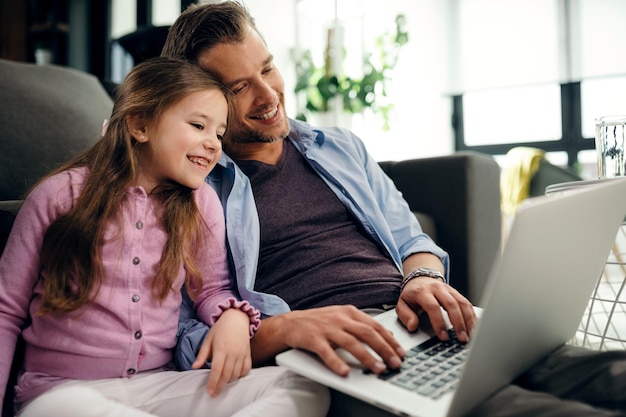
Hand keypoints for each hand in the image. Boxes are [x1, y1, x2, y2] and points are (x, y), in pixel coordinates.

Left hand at [192, 308, 251, 396]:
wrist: (237, 318)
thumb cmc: (220, 329)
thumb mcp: (208, 339)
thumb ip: (202, 354)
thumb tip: (194, 367)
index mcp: (221, 348)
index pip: (217, 369)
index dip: (213, 382)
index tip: (209, 392)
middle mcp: (233, 352)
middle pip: (227, 374)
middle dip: (220, 386)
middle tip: (214, 394)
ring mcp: (242, 353)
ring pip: (237, 373)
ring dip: (229, 381)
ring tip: (222, 385)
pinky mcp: (248, 353)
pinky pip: (246, 368)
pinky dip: (241, 375)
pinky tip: (234, 377)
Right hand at [274, 305, 404, 375]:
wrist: (291, 323)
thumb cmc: (319, 322)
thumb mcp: (343, 317)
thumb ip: (363, 324)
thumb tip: (387, 334)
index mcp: (349, 312)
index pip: (375, 326)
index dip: (390, 339)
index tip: (401, 352)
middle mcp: (340, 319)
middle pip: (367, 333)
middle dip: (384, 349)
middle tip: (395, 363)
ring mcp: (327, 328)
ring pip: (351, 343)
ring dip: (367, 357)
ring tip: (378, 369)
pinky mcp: (313, 339)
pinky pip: (326, 352)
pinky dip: (336, 362)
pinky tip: (344, 372)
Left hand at [396, 277, 475, 342]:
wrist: (420, 278)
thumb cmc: (411, 294)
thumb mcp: (402, 303)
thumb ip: (405, 316)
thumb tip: (412, 327)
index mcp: (422, 291)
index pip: (432, 307)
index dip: (439, 322)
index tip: (443, 337)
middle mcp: (437, 288)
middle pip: (451, 304)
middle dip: (458, 323)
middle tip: (462, 338)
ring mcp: (448, 289)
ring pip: (462, 303)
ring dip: (468, 320)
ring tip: (471, 335)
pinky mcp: (456, 292)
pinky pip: (467, 303)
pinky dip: (472, 315)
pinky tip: (474, 327)